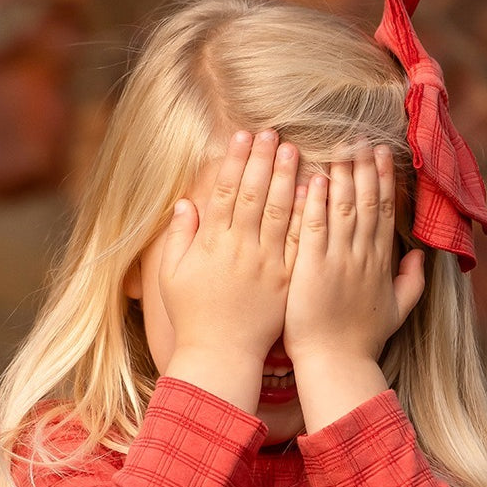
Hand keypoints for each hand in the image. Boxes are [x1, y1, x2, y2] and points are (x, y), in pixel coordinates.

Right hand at [158, 129, 298, 380]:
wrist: (221, 355)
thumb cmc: (193, 316)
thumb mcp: (172, 276)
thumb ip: (178, 237)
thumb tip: (184, 202)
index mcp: (213, 244)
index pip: (226, 192)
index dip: (235, 162)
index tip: (243, 136)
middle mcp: (241, 249)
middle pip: (255, 195)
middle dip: (263, 160)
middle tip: (273, 132)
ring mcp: (267, 264)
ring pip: (280, 213)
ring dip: (287, 179)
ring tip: (294, 150)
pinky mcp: (286, 280)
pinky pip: (299, 243)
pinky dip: (306, 216)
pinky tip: (313, 193)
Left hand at [283, 142, 425, 373]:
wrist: (336, 365)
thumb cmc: (361, 342)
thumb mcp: (397, 311)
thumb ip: (412, 282)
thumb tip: (421, 256)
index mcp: (380, 263)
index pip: (383, 212)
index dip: (384, 180)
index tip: (382, 154)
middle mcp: (362, 257)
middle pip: (366, 202)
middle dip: (365, 167)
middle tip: (362, 137)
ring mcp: (338, 261)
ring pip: (342, 208)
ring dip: (342, 175)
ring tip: (341, 146)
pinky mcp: (312, 268)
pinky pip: (315, 227)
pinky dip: (315, 202)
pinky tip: (314, 178)